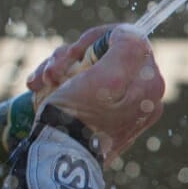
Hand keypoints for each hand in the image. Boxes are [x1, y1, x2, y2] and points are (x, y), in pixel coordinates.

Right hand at [27, 24, 164, 163]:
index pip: (126, 39)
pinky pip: (76, 83)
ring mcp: (115, 103)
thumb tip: (128, 32)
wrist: (57, 157)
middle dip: (70, 57)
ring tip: (41, 84)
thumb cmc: (78, 117)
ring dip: (57, 69)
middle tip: (52, 74)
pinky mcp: (94, 111)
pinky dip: (55, 83)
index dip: (94, 40)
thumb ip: (127, 48)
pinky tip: (39, 90)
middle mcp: (137, 93)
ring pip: (83, 65)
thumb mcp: (106, 78)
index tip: (73, 55)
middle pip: (102, 52)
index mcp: (148, 84)